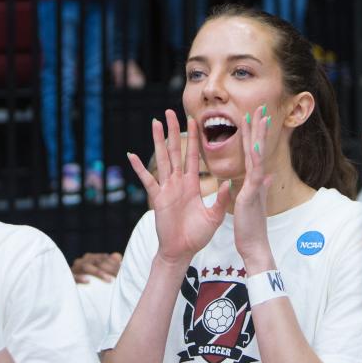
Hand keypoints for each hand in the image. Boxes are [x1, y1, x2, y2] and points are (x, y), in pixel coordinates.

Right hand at [71, 252, 121, 282]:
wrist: (69, 293)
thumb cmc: (89, 282)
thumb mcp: (101, 273)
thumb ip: (111, 263)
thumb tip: (118, 256)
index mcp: (89, 258)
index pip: (103, 258)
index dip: (114, 263)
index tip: (123, 270)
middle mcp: (80, 262)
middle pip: (95, 261)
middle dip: (108, 268)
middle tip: (118, 276)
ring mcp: (73, 270)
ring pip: (86, 267)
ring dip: (98, 272)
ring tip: (109, 280)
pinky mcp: (68, 279)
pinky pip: (73, 277)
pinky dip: (80, 278)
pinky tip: (88, 281)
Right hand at [127, 110, 230, 265]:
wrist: (181, 250)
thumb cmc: (197, 235)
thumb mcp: (214, 217)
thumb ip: (221, 200)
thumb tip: (230, 183)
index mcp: (192, 184)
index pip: (193, 155)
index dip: (193, 138)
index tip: (193, 120)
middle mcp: (178, 182)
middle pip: (175, 150)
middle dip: (173, 131)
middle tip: (170, 111)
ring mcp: (166, 188)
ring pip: (162, 159)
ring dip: (158, 140)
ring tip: (155, 123)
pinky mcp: (157, 198)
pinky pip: (147, 180)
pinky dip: (139, 168)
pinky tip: (132, 155)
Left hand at [234, 105, 274, 269]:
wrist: (254, 246)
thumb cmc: (252, 226)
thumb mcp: (255, 201)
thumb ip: (262, 186)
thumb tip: (269, 175)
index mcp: (254, 180)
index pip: (254, 152)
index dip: (254, 134)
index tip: (256, 116)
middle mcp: (257, 180)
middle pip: (257, 148)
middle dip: (258, 128)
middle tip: (260, 107)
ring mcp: (256, 186)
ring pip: (257, 156)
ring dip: (258, 136)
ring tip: (259, 118)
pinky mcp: (251, 194)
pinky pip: (253, 174)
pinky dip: (254, 159)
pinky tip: (253, 145)